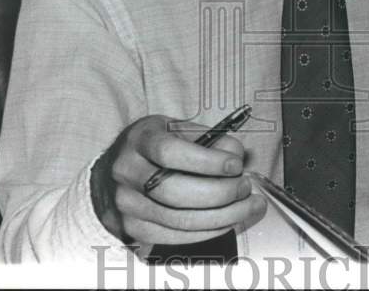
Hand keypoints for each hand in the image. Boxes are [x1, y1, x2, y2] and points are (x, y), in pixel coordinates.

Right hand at [90, 115, 266, 245]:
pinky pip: (176, 239)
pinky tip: (228, 221)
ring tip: (246, 205)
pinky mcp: (134, 231)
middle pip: (174, 192)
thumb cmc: (158, 146)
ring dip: (222, 216)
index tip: (235, 165)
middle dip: (220, 193)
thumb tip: (236, 157)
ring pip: (179, 221)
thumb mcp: (180, 129)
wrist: (122, 168)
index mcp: (140, 140)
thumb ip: (210, 138)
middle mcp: (127, 172)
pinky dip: (208, 233)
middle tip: (245, 188)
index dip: (207, 161)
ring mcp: (127, 205)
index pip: (169, 152)